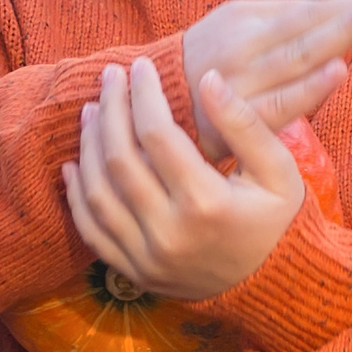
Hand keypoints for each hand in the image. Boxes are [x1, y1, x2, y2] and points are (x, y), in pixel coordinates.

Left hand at [61, 60, 310, 301]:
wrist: (270, 285)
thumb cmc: (278, 220)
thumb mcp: (278, 171)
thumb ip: (245, 124)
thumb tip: (209, 79)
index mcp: (206, 203)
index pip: (157, 135)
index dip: (143, 95)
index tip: (140, 67)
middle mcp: (169, 232)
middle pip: (119, 160)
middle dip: (110, 111)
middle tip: (109, 78)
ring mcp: (146, 256)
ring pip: (97, 194)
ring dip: (87, 147)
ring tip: (91, 112)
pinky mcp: (133, 271)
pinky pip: (91, 231)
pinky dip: (76, 196)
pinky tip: (73, 165)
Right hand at [180, 0, 351, 157]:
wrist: (145, 108)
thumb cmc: (212, 70)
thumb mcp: (245, 36)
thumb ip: (297, 32)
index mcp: (250, 17)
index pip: (317, 7)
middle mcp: (245, 40)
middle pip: (315, 24)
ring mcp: (238, 78)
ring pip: (300, 56)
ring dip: (346, 39)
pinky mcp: (231, 118)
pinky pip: (276, 104)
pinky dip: (306, 88)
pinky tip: (336, 74)